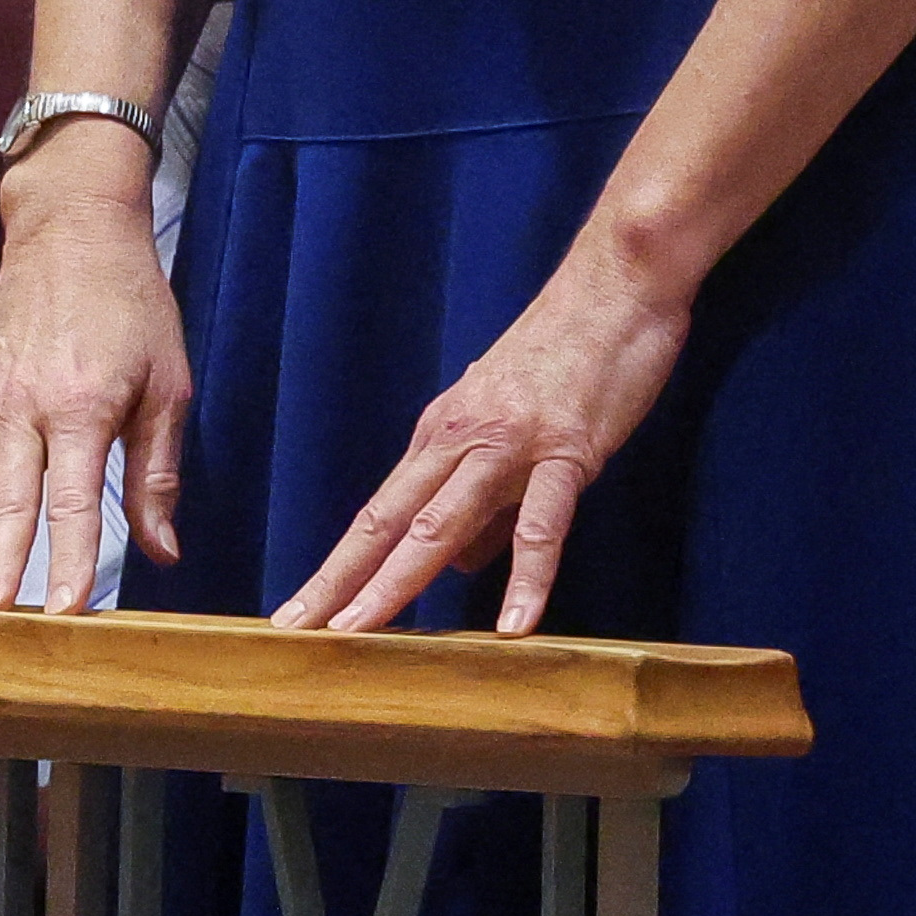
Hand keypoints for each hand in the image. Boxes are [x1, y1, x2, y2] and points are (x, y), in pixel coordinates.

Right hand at [0, 163, 187, 614]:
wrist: (69, 227)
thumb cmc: (131, 304)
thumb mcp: (168, 378)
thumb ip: (158, 470)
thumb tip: (165, 553)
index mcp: (83, 403)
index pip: (74, 498)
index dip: (70, 559)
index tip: (63, 615)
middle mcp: (24, 409)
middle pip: (6, 507)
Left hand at [273, 235, 692, 637]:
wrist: (617, 283)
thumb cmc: (567, 352)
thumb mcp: (509, 422)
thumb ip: (484, 495)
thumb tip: (461, 562)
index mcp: (443, 433)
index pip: (380, 513)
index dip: (339, 566)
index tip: (300, 613)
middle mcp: (462, 439)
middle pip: (389, 522)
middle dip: (342, 580)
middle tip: (299, 631)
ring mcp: (511, 445)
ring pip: (441, 524)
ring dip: (398, 581)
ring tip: (362, 632)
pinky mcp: (567, 449)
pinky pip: (542, 524)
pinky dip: (527, 578)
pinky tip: (515, 624)